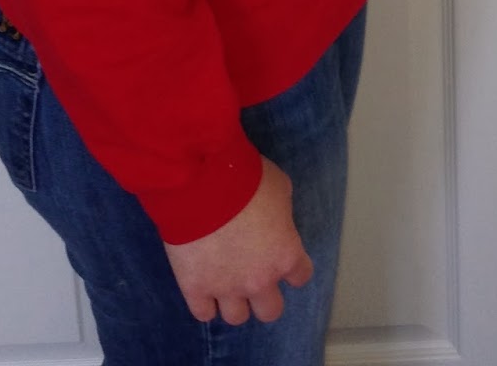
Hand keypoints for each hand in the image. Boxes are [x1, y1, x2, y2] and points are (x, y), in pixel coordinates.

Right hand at [163, 158, 311, 325]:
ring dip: (234, 301)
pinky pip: (203, 313)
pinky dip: (205, 302)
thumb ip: (282, 213)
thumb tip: (275, 220)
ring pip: (237, 317)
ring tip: (226, 281)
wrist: (202, 180)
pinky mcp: (195, 288)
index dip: (292, 267)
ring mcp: (226, 288)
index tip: (282, 256)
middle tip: (253, 274)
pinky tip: (203, 285)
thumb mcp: (280, 187)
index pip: (301, 276)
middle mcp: (259, 280)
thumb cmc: (246, 179)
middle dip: (264, 294)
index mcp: (286, 254)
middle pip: (271, 311)